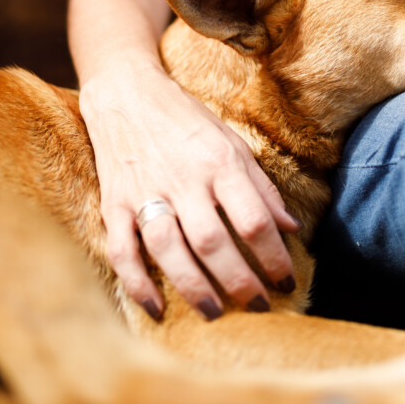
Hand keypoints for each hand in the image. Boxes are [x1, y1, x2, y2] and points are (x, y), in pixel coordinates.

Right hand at [79, 58, 300, 320]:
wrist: (126, 92)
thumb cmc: (186, 120)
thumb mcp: (232, 142)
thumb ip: (261, 187)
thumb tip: (291, 228)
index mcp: (220, 163)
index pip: (253, 220)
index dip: (274, 257)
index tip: (286, 281)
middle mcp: (183, 180)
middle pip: (212, 241)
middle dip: (238, 280)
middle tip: (256, 305)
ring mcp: (145, 192)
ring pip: (168, 249)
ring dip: (192, 287)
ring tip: (215, 312)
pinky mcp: (114, 203)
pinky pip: (122, 250)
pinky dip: (137, 283)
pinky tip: (156, 307)